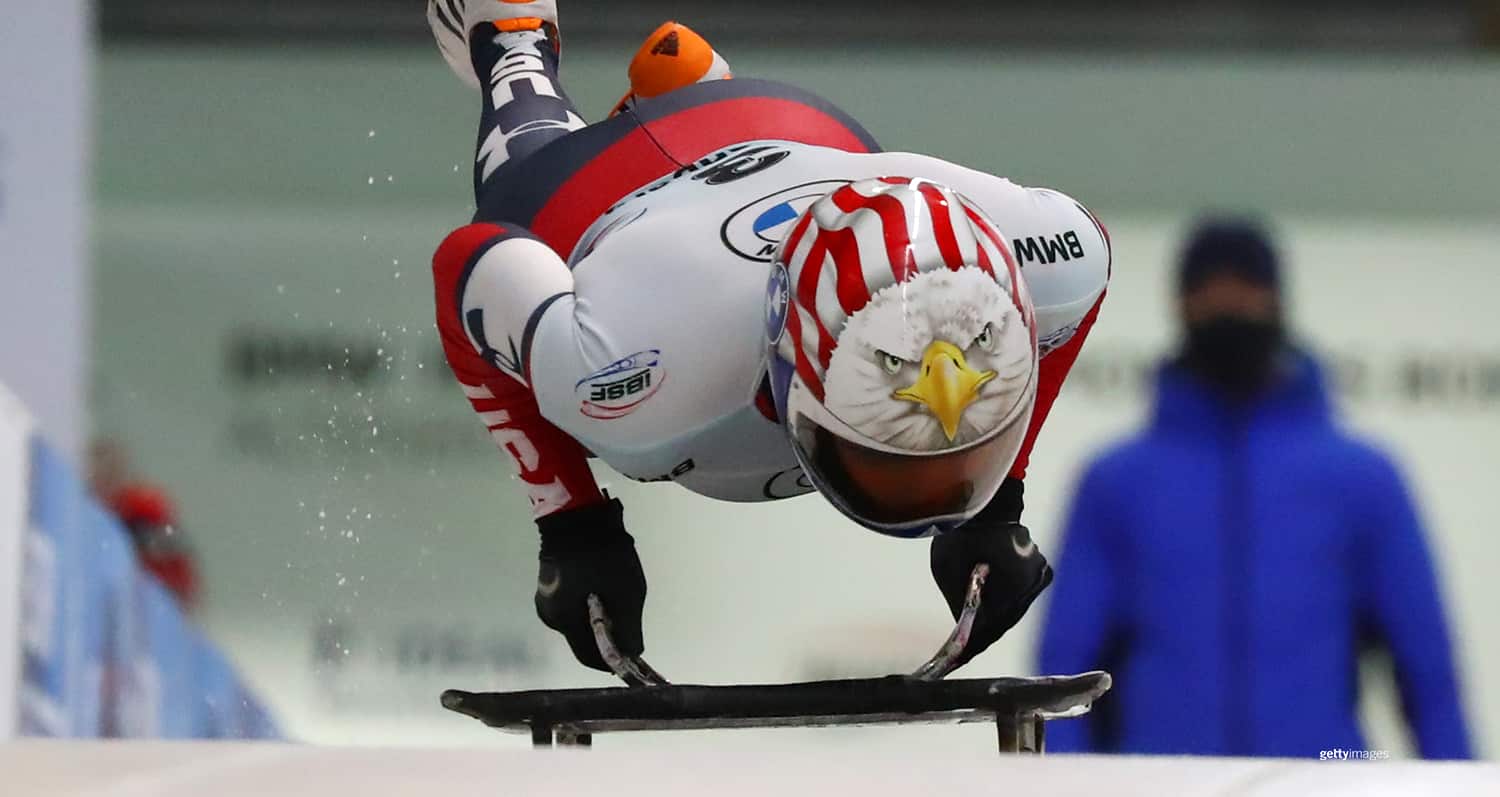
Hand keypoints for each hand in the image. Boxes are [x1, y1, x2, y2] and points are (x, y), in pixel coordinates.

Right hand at [533, 498, 646, 671]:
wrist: (577, 511)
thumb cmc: (604, 554)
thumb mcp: (628, 593)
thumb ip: (629, 629)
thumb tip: (633, 654)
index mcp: (563, 620)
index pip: (588, 657)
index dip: (611, 663)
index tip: (631, 658)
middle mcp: (549, 615)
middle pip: (582, 638)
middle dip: (606, 636)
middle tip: (629, 622)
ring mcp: (545, 596)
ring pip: (577, 620)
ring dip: (598, 618)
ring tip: (617, 596)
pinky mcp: (549, 581)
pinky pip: (572, 603)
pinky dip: (589, 603)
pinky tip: (602, 584)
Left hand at [929, 519, 1052, 669]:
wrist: (989, 501)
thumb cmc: (963, 532)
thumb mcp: (947, 569)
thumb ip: (959, 601)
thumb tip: (965, 627)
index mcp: (1011, 587)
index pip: (991, 627)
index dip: (973, 646)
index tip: (957, 661)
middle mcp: (1031, 586)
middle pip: (1005, 620)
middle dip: (985, 634)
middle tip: (964, 654)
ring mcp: (1039, 577)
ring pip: (1014, 609)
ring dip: (996, 619)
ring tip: (974, 638)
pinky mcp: (1041, 570)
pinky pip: (1020, 595)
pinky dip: (1005, 602)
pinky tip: (989, 613)